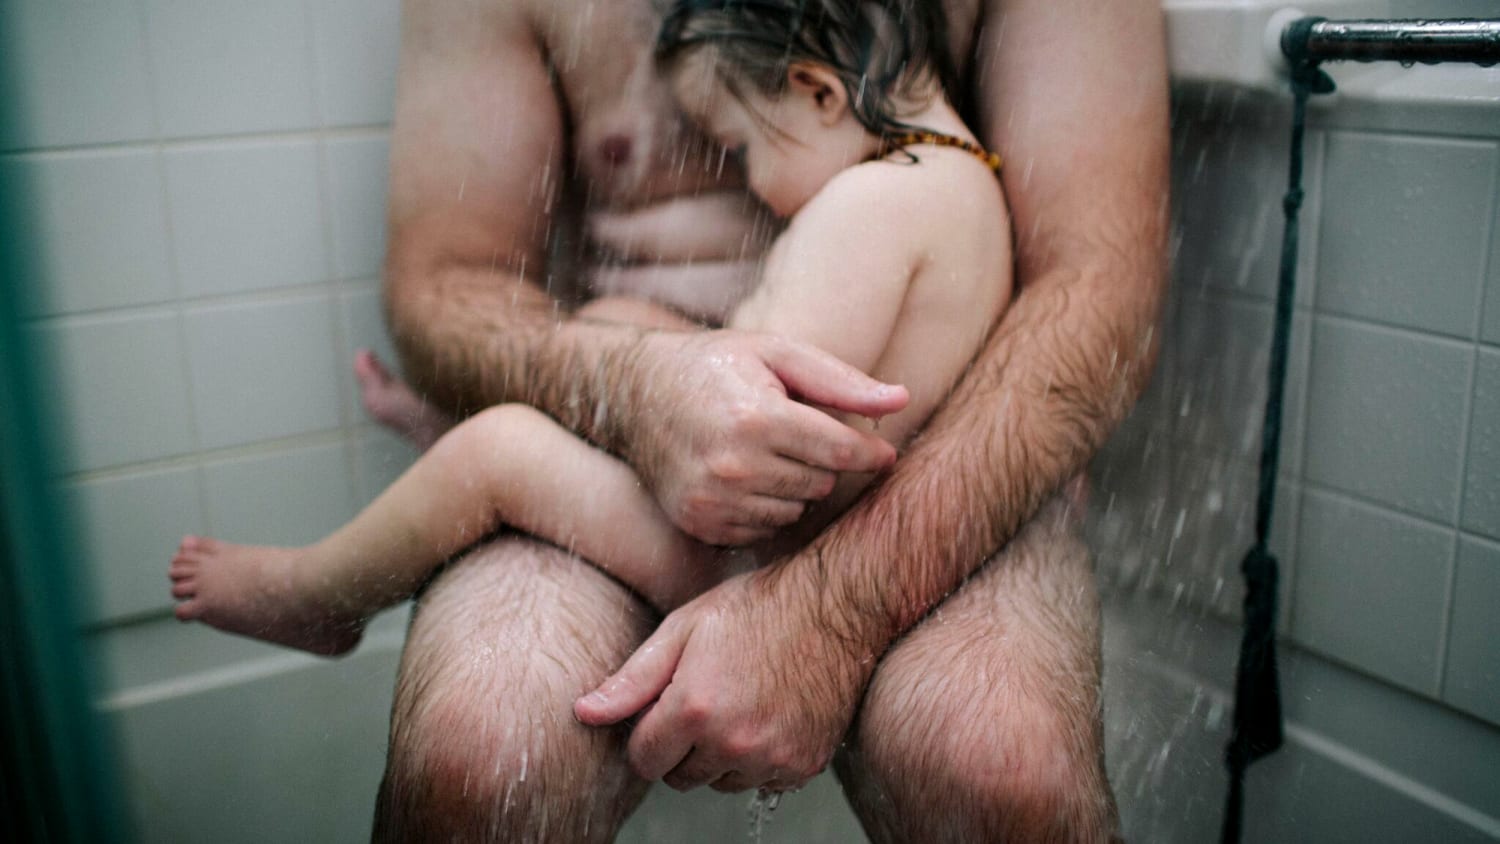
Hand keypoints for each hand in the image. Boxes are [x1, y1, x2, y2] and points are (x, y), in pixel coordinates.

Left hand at [573, 568, 870, 792]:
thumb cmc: (758, 608)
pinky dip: (758, 758)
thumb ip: (631, 680)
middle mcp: (733, 743)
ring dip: (720, 755)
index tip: (665, 706)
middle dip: (682, 745)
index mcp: (694, 709)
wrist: (836, 607)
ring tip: (739, 700)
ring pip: (720, 783)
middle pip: (680, 778)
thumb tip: (584, 713)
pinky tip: (768, 713)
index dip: (648, 733)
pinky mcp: (802, 766)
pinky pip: (761, 781)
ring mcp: (772, 759)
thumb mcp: (683, 629)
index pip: (644, 760)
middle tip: (704, 696)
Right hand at [619, 330, 907, 545]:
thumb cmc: (716, 364)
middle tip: (796, 433)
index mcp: (756, 417)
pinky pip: (763, 529)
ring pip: (795, 510)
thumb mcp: (777, 352)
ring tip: (767, 451)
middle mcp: (733, 465)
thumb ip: (841, 381)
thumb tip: (903, 399)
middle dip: (820, 461)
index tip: (883, 452)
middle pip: (820, 484)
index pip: (839, 452)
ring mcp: (712, 500)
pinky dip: (765, 506)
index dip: (869, 453)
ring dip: (794, 486)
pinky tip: (745, 475)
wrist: (633, 392)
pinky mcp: (699, 522)